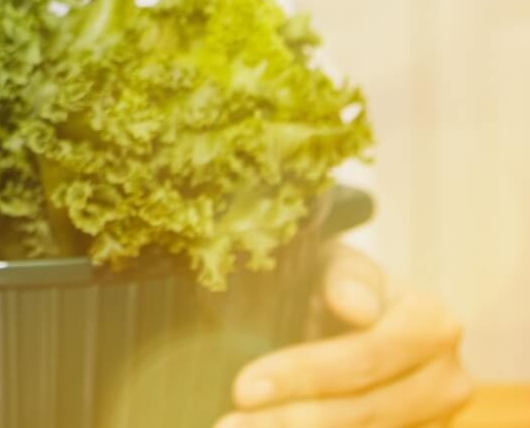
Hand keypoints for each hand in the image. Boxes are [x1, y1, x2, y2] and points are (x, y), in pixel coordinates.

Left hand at [218, 245, 472, 427]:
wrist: (360, 312)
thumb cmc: (336, 283)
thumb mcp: (335, 264)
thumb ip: (345, 279)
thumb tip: (356, 307)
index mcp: (432, 324)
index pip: (363, 358)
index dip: (302, 377)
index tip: (243, 389)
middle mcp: (447, 379)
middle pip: (363, 411)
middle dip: (290, 422)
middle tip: (227, 427)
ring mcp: (440, 421)